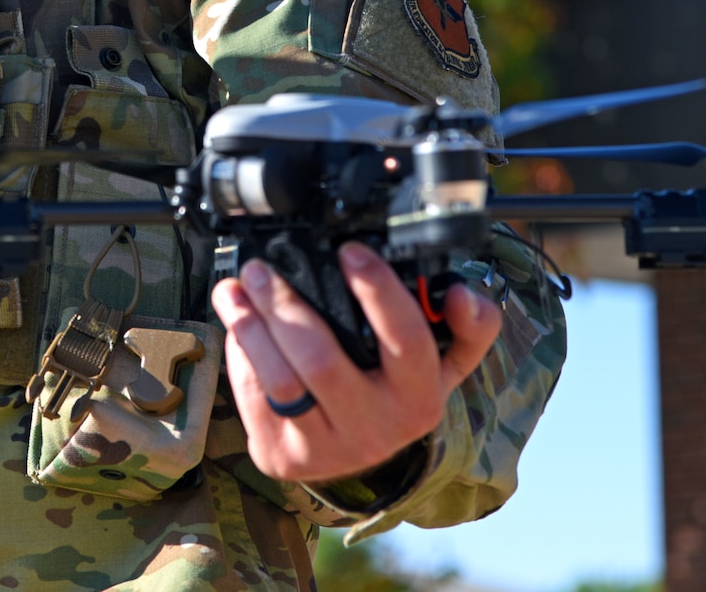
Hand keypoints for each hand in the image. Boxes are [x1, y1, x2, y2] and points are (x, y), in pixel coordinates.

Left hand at [211, 242, 500, 483]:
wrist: (360, 450)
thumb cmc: (397, 388)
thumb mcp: (441, 361)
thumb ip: (468, 323)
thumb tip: (463, 294)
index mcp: (419, 399)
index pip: (405, 341)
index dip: (378, 290)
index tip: (349, 251)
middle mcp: (374, 429)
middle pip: (321, 360)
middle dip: (284, 304)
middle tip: (263, 267)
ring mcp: (325, 448)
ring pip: (278, 380)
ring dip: (250, 325)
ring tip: (239, 288)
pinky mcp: (283, 455)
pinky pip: (252, 395)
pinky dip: (240, 351)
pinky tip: (238, 323)